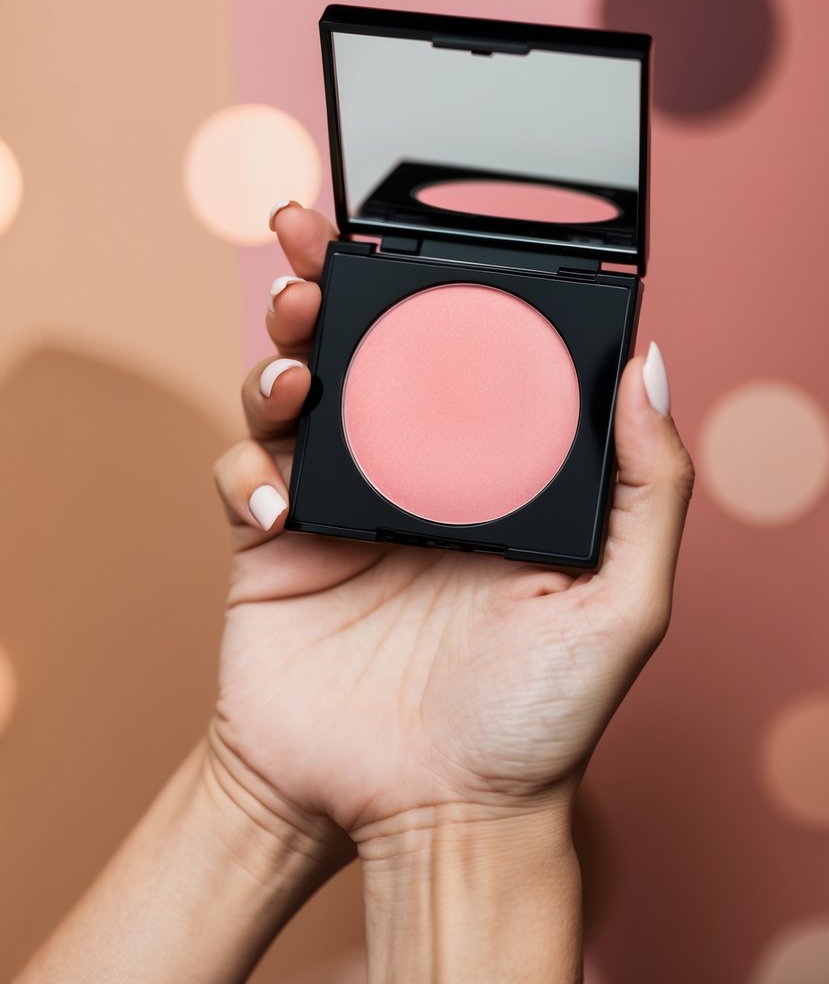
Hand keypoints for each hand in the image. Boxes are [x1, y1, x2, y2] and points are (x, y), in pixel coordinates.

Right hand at [210, 205, 694, 849]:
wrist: (431, 816)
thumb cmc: (536, 724)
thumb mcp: (622, 604)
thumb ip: (650, 487)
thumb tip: (649, 365)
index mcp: (488, 473)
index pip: (455, 353)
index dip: (426, 286)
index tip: (406, 232)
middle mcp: (411, 476)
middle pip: (359, 352)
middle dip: (325, 285)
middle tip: (308, 244)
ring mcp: (337, 506)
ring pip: (290, 394)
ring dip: (279, 355)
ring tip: (294, 363)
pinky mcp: (272, 547)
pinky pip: (240, 474)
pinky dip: (246, 467)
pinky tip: (278, 503)